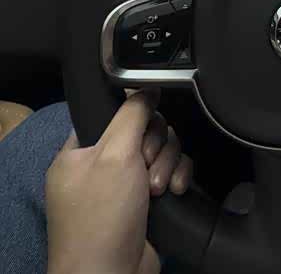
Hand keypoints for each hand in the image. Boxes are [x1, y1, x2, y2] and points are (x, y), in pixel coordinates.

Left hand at [46, 90, 192, 273]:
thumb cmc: (101, 219)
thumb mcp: (114, 154)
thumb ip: (132, 114)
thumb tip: (148, 87)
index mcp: (78, 153)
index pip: (111, 113)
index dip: (134, 116)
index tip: (144, 125)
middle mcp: (101, 168)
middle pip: (143, 130)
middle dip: (155, 146)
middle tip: (147, 165)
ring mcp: (124, 187)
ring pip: (161, 151)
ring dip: (167, 164)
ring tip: (158, 188)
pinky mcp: (147, 204)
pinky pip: (171, 173)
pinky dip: (177, 178)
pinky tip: (174, 192)